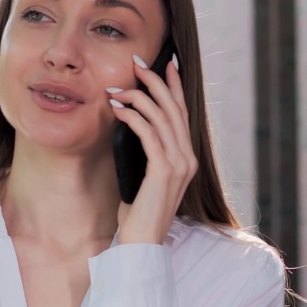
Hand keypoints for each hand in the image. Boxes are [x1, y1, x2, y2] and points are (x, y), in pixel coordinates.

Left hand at [108, 53, 197, 244]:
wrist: (142, 243)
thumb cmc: (138, 212)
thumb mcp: (145, 176)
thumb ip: (147, 153)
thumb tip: (131, 124)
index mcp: (187, 158)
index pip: (183, 113)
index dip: (175, 86)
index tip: (166, 64)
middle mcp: (188, 158)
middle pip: (174, 109)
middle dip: (156, 81)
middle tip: (137, 63)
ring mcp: (179, 165)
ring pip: (162, 118)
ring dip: (138, 97)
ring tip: (118, 89)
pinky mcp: (164, 172)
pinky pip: (149, 135)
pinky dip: (133, 118)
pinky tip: (118, 109)